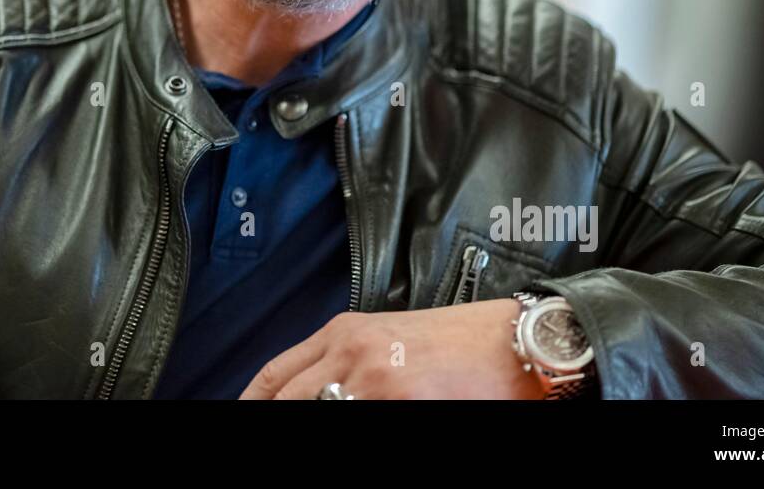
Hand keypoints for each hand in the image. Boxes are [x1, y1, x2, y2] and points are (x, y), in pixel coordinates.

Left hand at [239, 298, 546, 398]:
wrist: (517, 343)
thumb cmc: (464, 341)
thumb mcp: (390, 339)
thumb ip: (347, 361)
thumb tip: (317, 392)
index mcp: (344, 332)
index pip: (275, 375)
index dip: (252, 403)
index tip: (245, 413)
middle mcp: (350, 353)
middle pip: (285, 400)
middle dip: (271, 418)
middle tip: (261, 431)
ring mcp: (373, 381)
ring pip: (317, 411)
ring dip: (313, 422)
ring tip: (338, 415)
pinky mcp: (400, 402)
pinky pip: (360, 422)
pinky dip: (358, 428)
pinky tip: (377, 423)